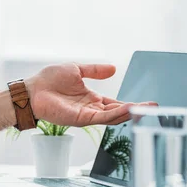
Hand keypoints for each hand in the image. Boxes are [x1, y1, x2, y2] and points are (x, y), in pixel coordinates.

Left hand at [25, 63, 155, 127]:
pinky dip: (115, 114)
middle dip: (136, 111)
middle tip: (154, 108)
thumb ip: (94, 70)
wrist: (32, 88)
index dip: (131, 104)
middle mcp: (90, 108)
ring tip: (145, 109)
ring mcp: (86, 115)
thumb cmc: (48, 80)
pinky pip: (101, 118)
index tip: (148, 103)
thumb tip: (114, 68)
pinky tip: (127, 110)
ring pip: (112, 117)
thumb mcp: (76, 70)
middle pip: (117, 113)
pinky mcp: (80, 119)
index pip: (115, 103)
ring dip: (129, 113)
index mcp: (90, 98)